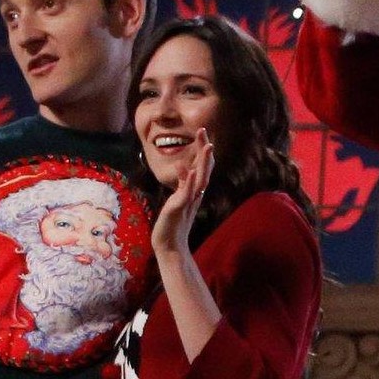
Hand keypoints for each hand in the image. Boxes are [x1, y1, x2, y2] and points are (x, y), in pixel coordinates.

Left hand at [152, 140, 212, 263]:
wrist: (170, 246)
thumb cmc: (172, 224)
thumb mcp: (178, 200)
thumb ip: (183, 184)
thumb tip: (185, 168)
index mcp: (194, 192)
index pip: (202, 167)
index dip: (203, 151)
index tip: (204, 134)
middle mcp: (195, 195)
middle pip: (204, 169)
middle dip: (204, 150)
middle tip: (204, 131)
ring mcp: (189, 201)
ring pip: (200, 179)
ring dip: (203, 162)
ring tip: (207, 147)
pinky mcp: (180, 208)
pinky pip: (186, 193)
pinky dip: (189, 181)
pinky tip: (191, 170)